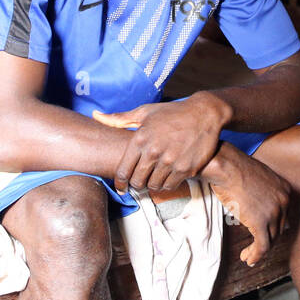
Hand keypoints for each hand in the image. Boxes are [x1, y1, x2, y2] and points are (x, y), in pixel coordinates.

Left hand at [92, 91, 231, 192]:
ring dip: (152, 185)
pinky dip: (167, 184)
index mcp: (140, 139)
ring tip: (154, 178)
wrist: (204, 113)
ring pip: (154, 186)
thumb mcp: (145, 112)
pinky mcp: (186, 168)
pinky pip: (170, 186)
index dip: (120, 183)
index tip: (121, 187)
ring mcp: (170, 161)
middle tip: (140, 181)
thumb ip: (119, 119)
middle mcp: (154, 151)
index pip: (123, 171)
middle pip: (137, 182)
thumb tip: (95, 116)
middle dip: (136, 184)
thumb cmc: (172, 112)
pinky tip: (168, 176)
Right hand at [203, 142, 290, 266]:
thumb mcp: (257, 179)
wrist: (226, 166)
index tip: (263, 236)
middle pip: (278, 229)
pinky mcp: (261, 223)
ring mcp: (274, 213)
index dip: (272, 229)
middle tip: (255, 250)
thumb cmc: (234, 168)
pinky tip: (248, 258)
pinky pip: (262, 246)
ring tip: (248, 256)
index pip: (283, 216)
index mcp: (285, 190)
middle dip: (266, 241)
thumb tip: (258, 209)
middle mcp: (284, 202)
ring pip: (270, 240)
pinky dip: (255, 255)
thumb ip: (263, 194)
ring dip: (258, 251)